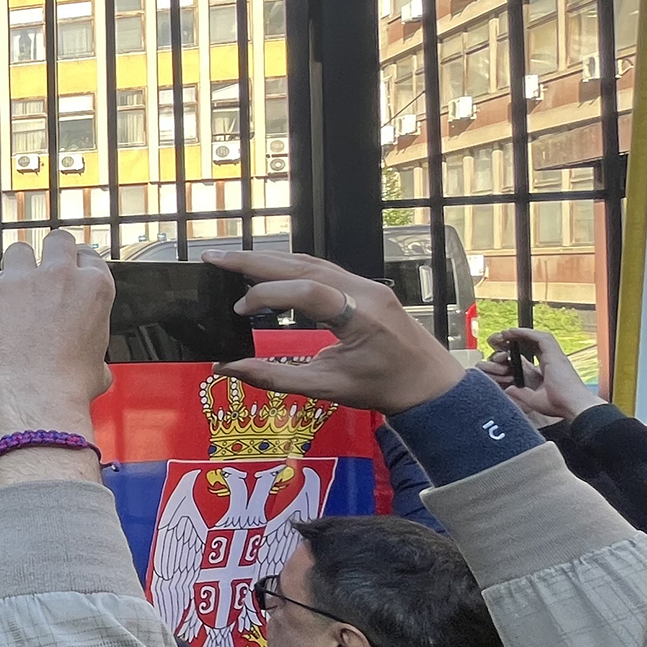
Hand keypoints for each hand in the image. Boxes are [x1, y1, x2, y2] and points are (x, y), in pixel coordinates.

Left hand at [0, 230, 113, 443]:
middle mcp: (60, 275)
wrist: (34, 402)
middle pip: (56, 241)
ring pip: (16, 252)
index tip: (64, 273)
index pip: (87, 256)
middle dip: (46, 255)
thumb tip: (94, 365)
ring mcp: (22, 279)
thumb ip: (94, 354)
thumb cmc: (66, 391)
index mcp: (94, 289)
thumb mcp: (97, 369)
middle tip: (36, 277)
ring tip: (4, 295)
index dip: (73, 264)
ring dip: (10, 270)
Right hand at [206, 250, 462, 416]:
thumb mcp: (328, 388)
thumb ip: (275, 377)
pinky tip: (267, 270)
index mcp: (361, 316)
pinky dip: (289, 267)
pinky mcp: (365, 287)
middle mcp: (365, 291)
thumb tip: (228, 367)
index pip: (306, 291)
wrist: (431, 384)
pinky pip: (322, 269)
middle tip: (214, 258)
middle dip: (255, 261)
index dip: (267, 295)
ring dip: (270, 260)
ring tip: (232, 261)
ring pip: (311, 261)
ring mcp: (367, 285)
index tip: (239, 311)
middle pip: (303, 264)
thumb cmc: (385, 388)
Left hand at [482, 327, 596, 426]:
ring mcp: (555, 356)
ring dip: (521, 333)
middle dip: (519, 338)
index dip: (521, 348)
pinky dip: (526, 333)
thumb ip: (521, 393)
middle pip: (535, 342)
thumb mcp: (534, 399)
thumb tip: (509, 389)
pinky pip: (541, 338)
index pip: (534, 353)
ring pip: (538, 337)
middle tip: (502, 338)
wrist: (573, 405)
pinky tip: (512, 332)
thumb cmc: (559, 404)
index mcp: (549, 369)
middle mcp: (553, 360)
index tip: (505, 349)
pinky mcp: (556, 354)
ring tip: (505, 332)